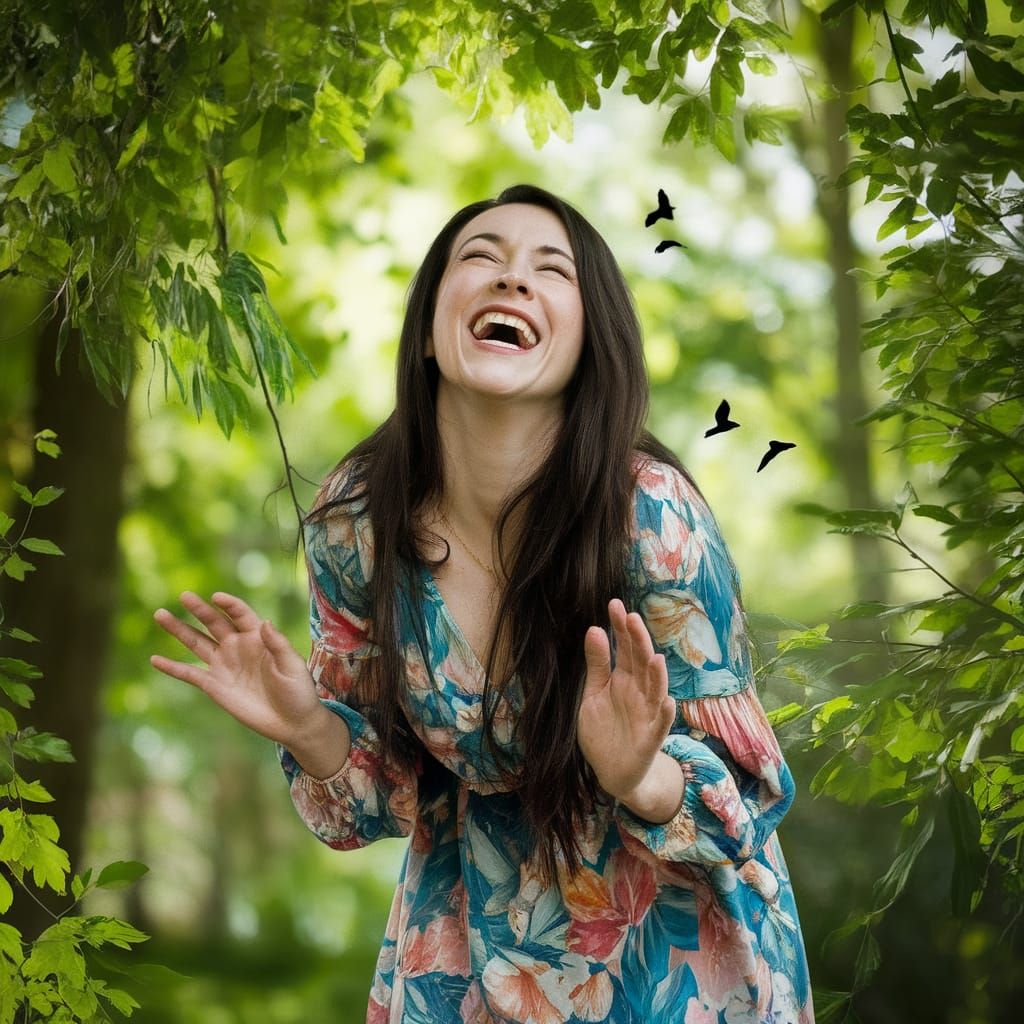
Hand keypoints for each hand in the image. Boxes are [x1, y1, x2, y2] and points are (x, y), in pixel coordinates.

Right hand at [151, 591, 323, 749]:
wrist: (291, 722)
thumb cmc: (297, 691)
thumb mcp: (292, 665)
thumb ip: (278, 644)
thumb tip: (265, 623)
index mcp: (258, 637)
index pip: (240, 614)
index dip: (229, 605)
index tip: (216, 597)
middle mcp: (237, 646)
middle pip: (214, 622)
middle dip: (199, 609)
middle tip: (184, 595)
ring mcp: (224, 665)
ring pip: (197, 642)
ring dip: (179, 629)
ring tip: (160, 614)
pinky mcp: (214, 685)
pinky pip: (189, 674)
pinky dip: (172, 668)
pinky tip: (155, 659)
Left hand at [579, 598, 675, 804]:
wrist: (612, 772)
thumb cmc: (605, 729)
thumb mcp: (593, 693)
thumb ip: (597, 664)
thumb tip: (594, 628)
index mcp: (624, 680)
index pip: (625, 649)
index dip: (621, 628)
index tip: (614, 604)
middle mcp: (639, 693)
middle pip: (641, 663)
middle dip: (638, 642)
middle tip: (631, 617)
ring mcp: (647, 715)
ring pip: (655, 690)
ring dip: (656, 675)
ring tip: (654, 656)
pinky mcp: (650, 739)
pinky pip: (660, 726)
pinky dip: (665, 714)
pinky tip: (667, 701)